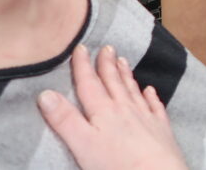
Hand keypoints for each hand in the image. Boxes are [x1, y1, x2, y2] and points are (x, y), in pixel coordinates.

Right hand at [37, 44, 186, 169]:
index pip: (89, 84)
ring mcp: (145, 117)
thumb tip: (45, 93)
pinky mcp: (160, 130)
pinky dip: (151, 96)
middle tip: (107, 47)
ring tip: (123, 60)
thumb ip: (64, 119)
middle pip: (113, 82)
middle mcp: (125, 109)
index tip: (81, 48)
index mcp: (104, 112)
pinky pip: (155, 107)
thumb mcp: (82, 143)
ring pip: (133, 91)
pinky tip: (150, 90)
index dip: (83, 66)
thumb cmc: (116, 164)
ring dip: (126, 75)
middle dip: (107, 64)